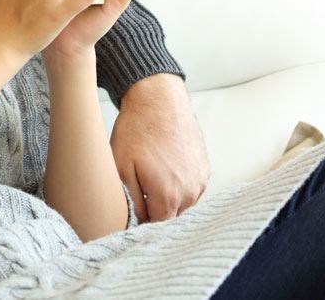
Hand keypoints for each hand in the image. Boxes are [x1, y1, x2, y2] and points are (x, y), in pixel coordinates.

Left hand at [110, 73, 209, 221]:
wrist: (158, 99)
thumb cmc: (136, 130)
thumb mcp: (120, 165)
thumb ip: (130, 200)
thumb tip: (136, 221)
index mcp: (167, 195)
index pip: (156, 226)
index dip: (141, 222)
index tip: (131, 211)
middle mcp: (190, 192)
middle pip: (170, 216)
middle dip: (153, 209)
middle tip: (137, 188)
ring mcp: (200, 180)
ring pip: (181, 203)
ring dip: (166, 197)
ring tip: (150, 173)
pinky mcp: (204, 169)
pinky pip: (190, 188)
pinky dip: (177, 184)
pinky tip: (163, 167)